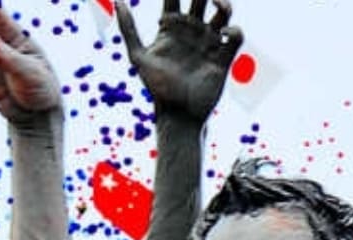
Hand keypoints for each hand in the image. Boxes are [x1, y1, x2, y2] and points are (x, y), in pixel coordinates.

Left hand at [119, 0, 241, 125]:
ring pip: (223, 13)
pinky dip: (234, 30)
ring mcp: (208, 44)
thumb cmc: (156, 88)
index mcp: (171, 29)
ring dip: (224, 4)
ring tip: (219, 4)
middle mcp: (191, 32)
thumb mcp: (138, 56)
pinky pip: (236, 36)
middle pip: (201, 0)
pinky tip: (223, 32)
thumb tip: (116, 1)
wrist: (178, 114)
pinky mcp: (223, 58)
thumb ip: (128, 28)